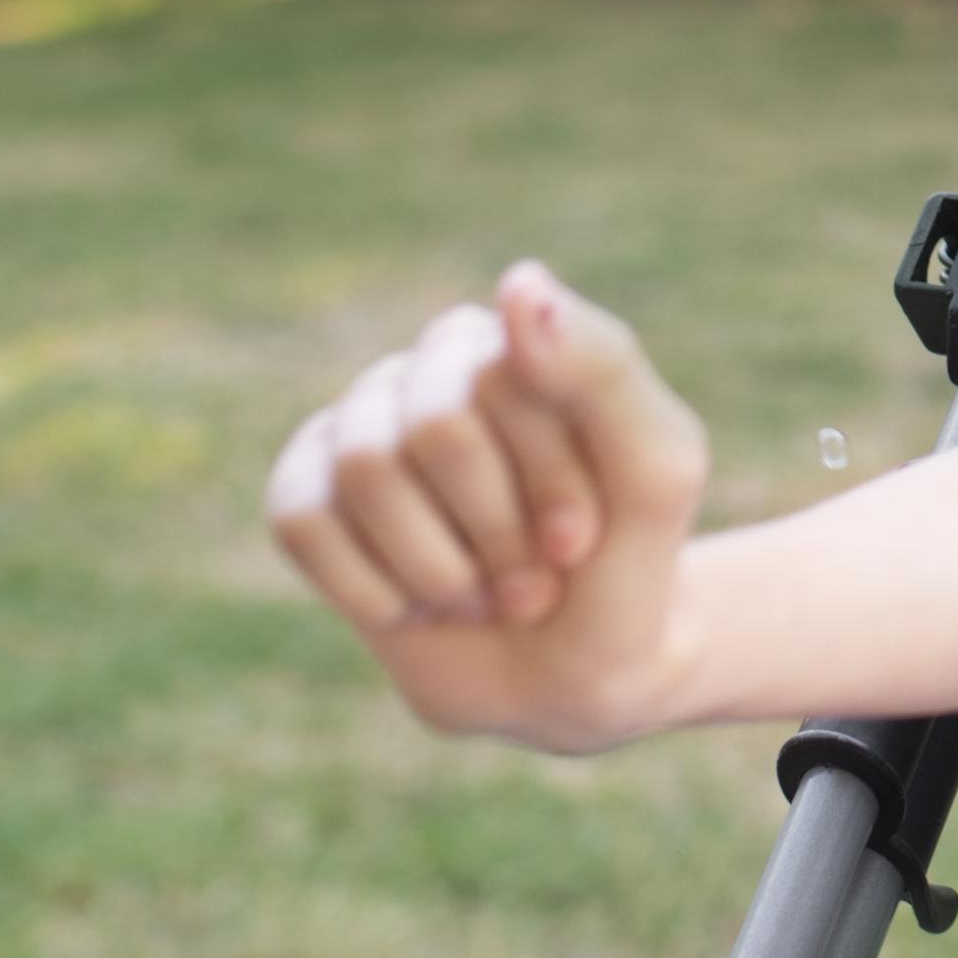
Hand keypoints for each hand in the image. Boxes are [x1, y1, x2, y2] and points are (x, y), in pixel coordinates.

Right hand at [263, 261, 711, 742]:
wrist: (573, 676)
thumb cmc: (623, 565)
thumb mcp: (655, 472)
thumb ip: (604, 369)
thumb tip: (517, 282)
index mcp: (515, 342)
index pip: (508, 378)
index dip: (548, 479)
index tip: (582, 542)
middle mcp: (428, 370)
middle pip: (435, 427)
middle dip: (496, 530)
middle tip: (534, 581)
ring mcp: (360, 428)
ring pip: (365, 469)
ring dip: (439, 567)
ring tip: (481, 595)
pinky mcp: (307, 495)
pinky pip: (302, 519)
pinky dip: (371, 588)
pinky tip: (414, 608)